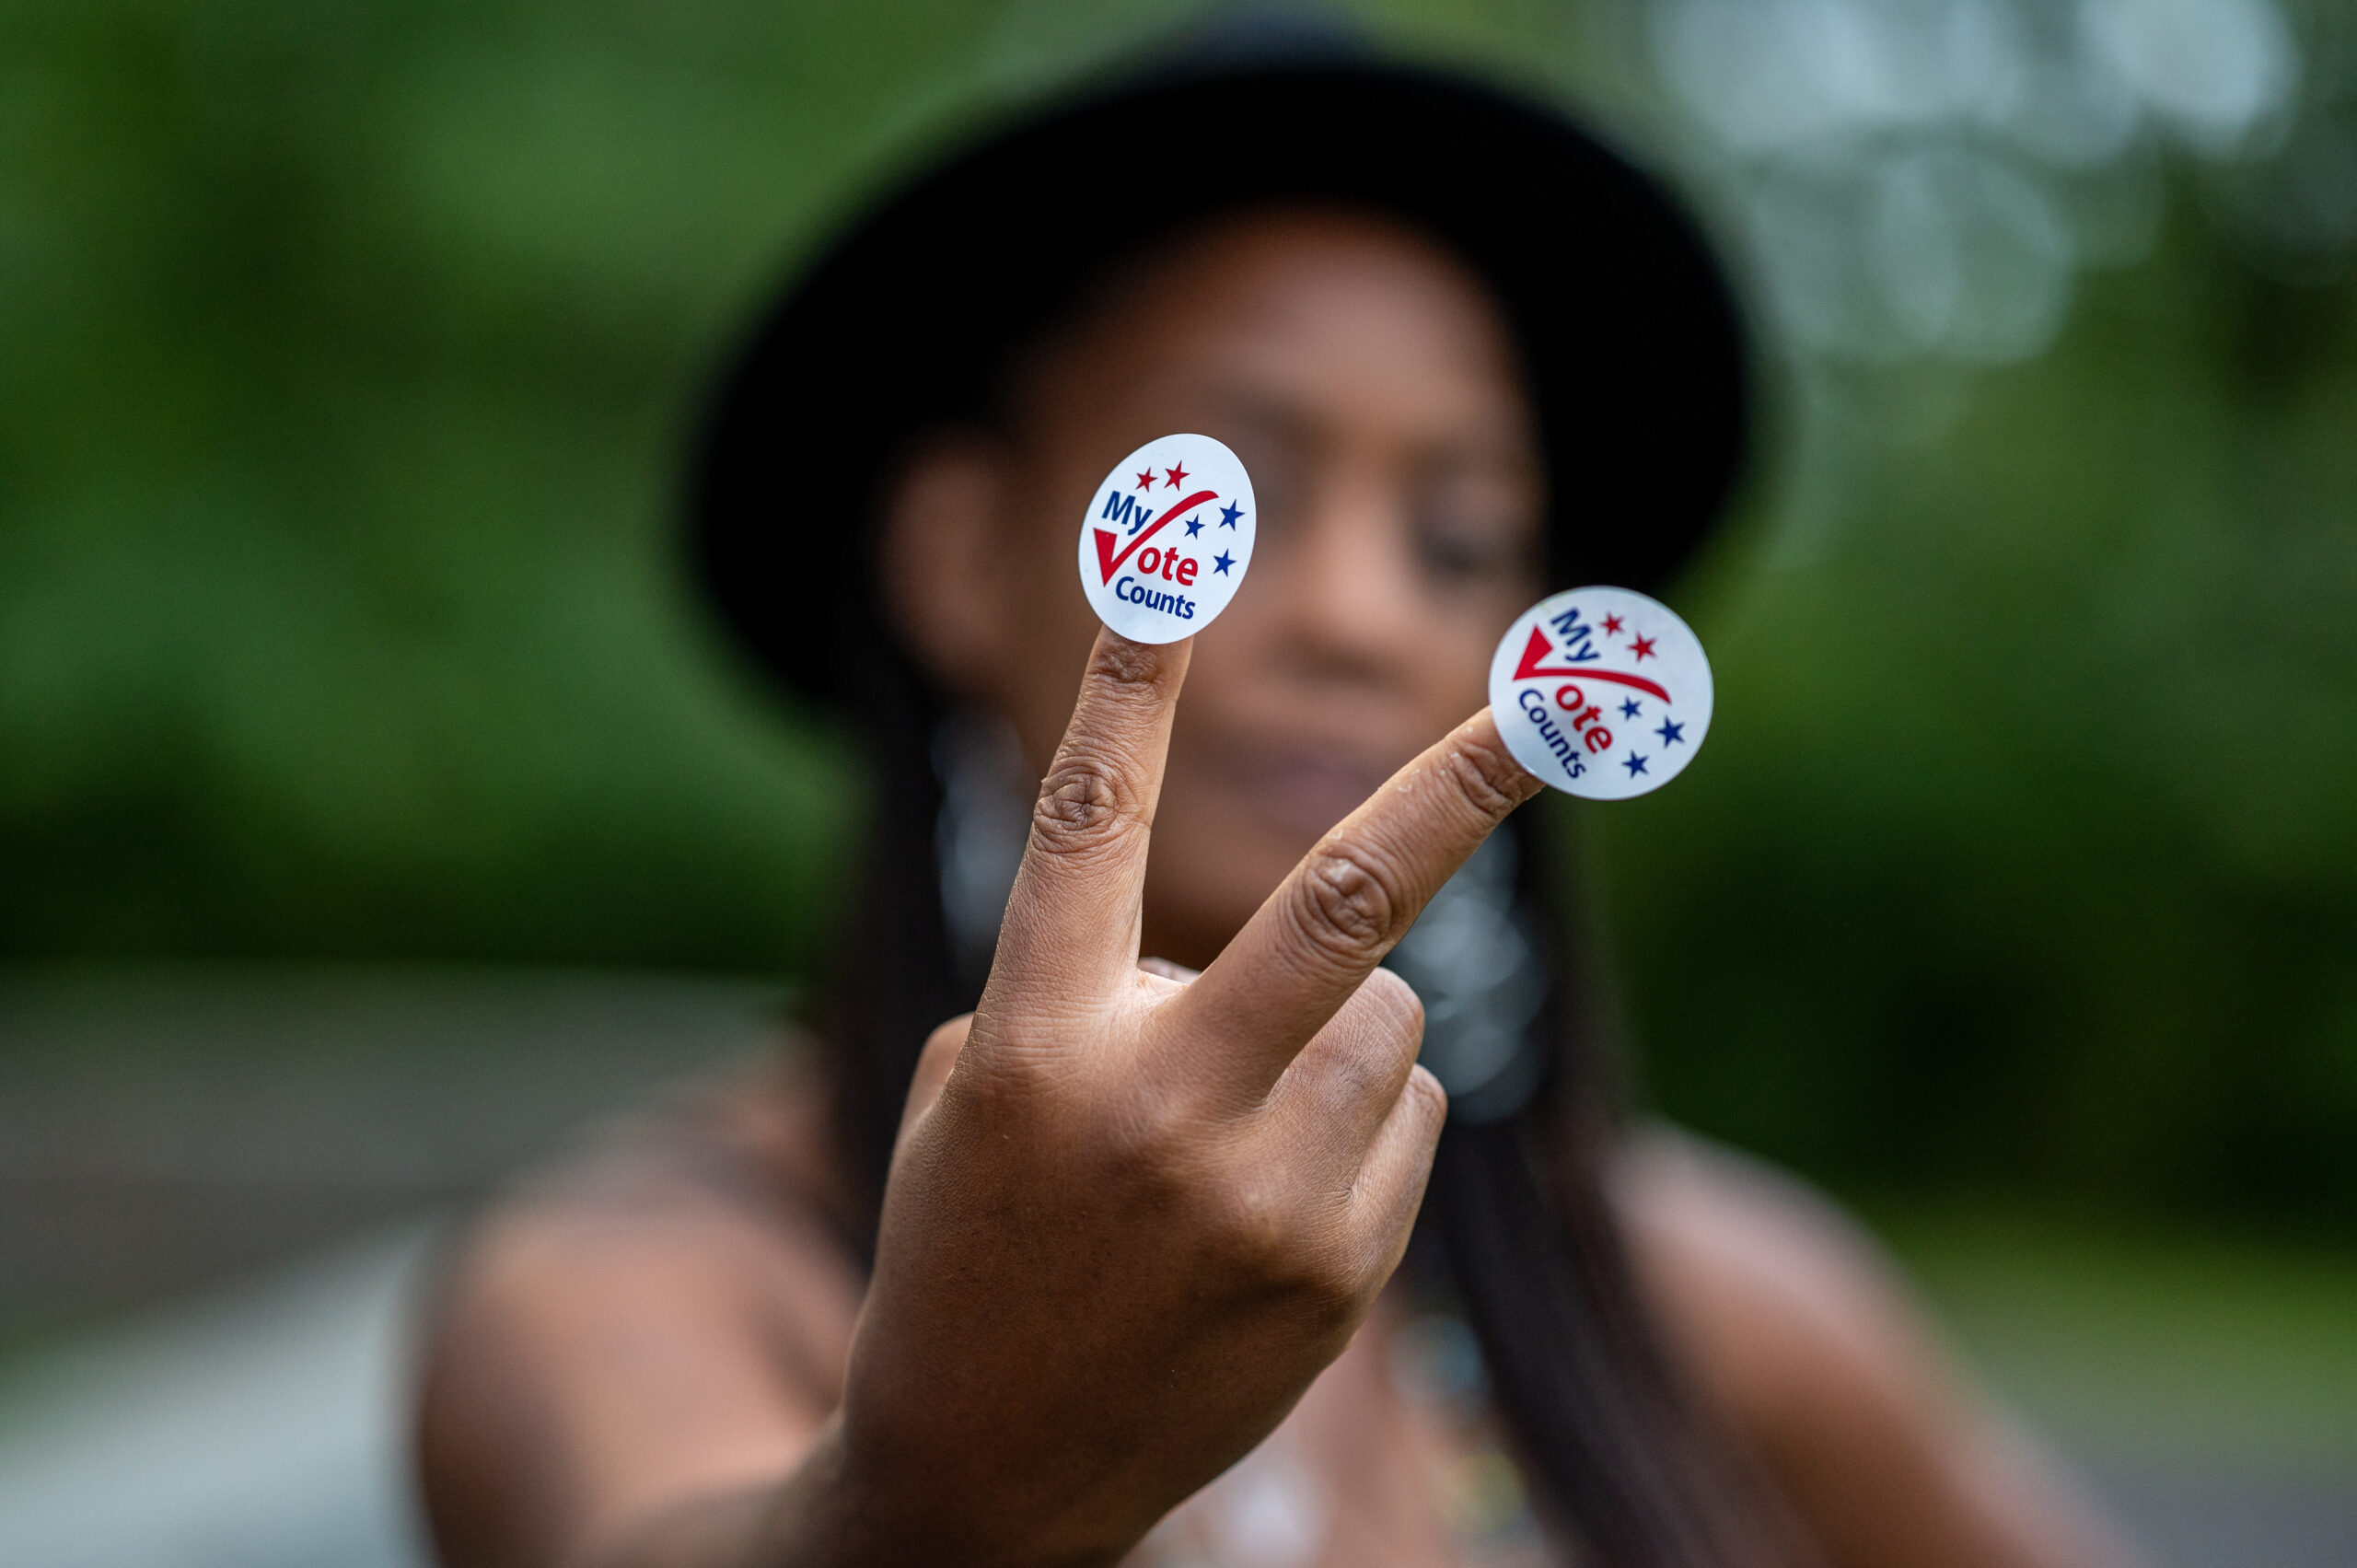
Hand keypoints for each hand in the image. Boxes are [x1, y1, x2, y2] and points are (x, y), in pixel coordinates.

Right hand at [822, 630, 1541, 1565]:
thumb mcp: (977, 1099)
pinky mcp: (1339, 1270)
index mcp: (1037, 1043)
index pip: (1086, 824)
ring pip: (1387, 1012)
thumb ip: (1104, 994)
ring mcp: (1264, 1198)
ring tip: (1235, 1120)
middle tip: (1573, 691)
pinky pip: (1404, 1113)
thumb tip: (1284, 948)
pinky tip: (1263, 1203)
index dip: (1129, 683)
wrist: (985, 1479)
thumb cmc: (968, 1245)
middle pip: (1339, 901)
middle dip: (1466, 782)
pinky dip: (1355, 1118)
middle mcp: (1160, 1110)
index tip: (1169, 560)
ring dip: (1336, 1022)